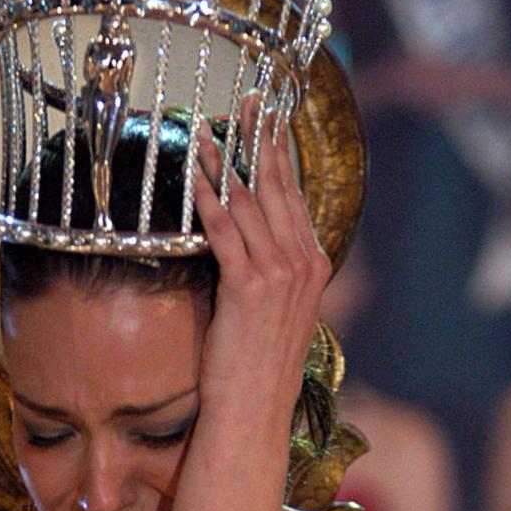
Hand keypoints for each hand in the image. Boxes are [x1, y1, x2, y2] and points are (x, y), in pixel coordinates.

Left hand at [194, 97, 329, 430]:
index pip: (295, 197)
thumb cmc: (257, 368)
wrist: (255, 410)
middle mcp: (304, 263)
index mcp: (313, 266)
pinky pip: (225, 230)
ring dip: (227, 160)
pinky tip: (197, 173)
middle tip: (249, 100)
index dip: (279, 154)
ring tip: (210, 127)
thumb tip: (248, 247)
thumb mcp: (276, 314)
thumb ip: (270, 275)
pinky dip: (209, 198)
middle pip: (278, 187)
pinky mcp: (249, 287)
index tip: (268, 120)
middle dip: (261, 138)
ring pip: (250, 202)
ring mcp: (280, 274)